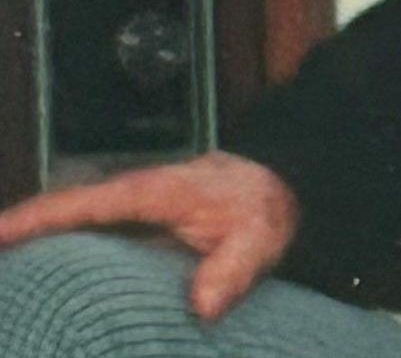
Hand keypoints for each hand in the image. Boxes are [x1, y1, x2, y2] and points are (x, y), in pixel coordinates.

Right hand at [0, 152, 297, 320]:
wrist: (280, 186)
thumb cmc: (263, 209)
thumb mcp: (259, 239)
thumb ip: (233, 270)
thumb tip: (203, 306)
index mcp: (151, 192)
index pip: (80, 203)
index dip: (34, 219)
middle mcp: (131, 194)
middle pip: (61, 212)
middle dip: (20, 233)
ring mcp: (129, 207)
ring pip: (71, 222)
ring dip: (36, 242)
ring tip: (13, 282)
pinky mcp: (133, 221)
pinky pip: (87, 232)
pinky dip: (62, 248)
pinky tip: (45, 280)